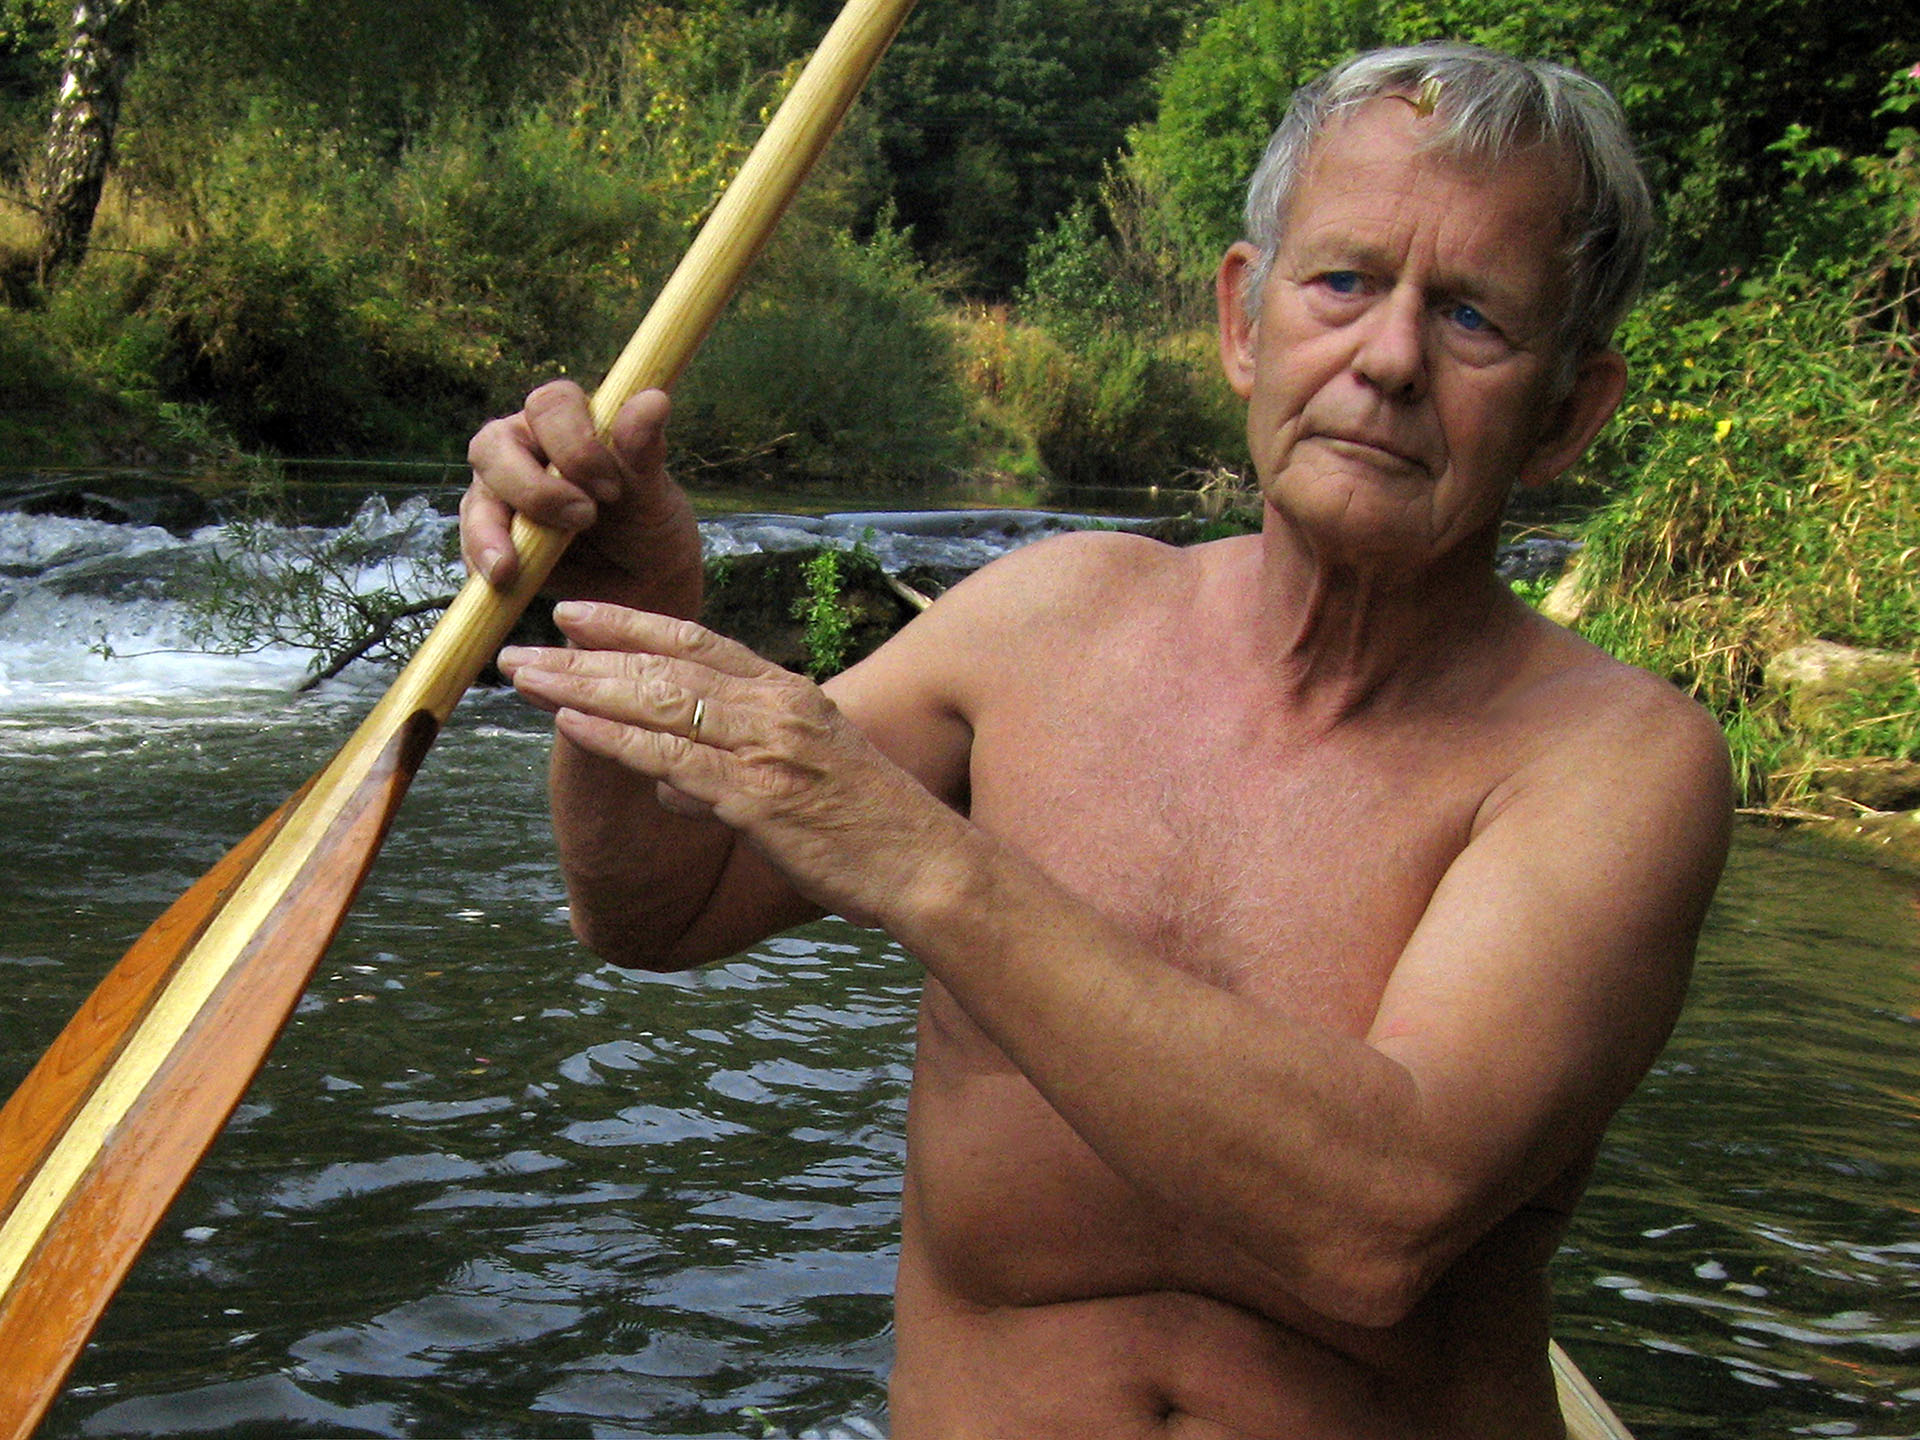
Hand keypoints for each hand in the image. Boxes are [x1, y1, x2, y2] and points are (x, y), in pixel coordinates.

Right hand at [461, 380, 703, 618]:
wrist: (643, 582)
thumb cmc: (648, 523)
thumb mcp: (654, 492)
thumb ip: (644, 449)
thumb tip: (653, 401)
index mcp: (566, 420)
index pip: (550, 406)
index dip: (574, 443)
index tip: (611, 490)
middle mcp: (524, 448)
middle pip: (494, 445)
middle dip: (533, 488)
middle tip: (581, 519)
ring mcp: (500, 492)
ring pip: (478, 497)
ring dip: (491, 532)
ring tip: (512, 568)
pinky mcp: (491, 536)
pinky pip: (473, 544)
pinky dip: (483, 561)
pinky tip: (503, 579)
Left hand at [498, 602, 967, 928]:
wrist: (924, 865)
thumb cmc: (868, 830)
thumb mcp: (801, 780)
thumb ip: (733, 773)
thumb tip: (670, 787)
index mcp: (788, 694)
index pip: (697, 643)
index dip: (630, 624)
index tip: (575, 615)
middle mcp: (776, 706)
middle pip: (662, 666)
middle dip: (584, 653)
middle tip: (521, 645)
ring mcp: (766, 747)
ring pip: (657, 703)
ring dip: (581, 684)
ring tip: (523, 674)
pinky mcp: (758, 795)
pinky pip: (670, 758)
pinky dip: (615, 738)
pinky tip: (568, 723)